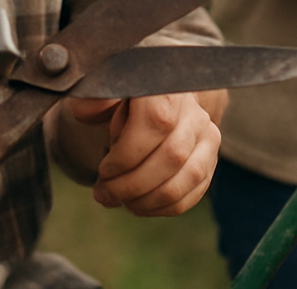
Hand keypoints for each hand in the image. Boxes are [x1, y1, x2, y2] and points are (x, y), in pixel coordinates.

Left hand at [64, 91, 223, 216]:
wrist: (160, 99)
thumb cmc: (127, 99)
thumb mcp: (106, 93)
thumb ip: (92, 100)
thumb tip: (85, 113)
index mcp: (166, 90)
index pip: (154, 124)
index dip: (126, 155)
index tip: (103, 170)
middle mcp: (194, 112)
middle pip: (172, 156)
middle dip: (133, 185)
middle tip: (105, 194)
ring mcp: (207, 136)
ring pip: (188, 177)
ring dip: (150, 200)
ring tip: (122, 201)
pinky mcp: (211, 158)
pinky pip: (195, 191)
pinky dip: (165, 207)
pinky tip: (140, 205)